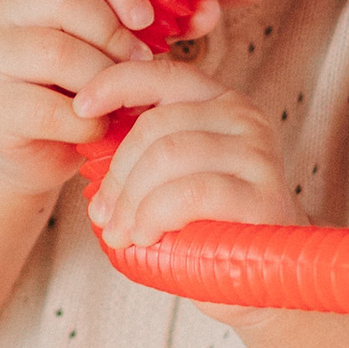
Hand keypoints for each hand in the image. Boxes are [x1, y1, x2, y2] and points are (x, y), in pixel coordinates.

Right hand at [0, 0, 157, 192]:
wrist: (23, 152)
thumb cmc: (74, 90)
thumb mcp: (109, 48)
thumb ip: (153, 24)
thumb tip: (208, 9)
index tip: (147, 18)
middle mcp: (4, 9)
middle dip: (116, 34)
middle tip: (139, 64)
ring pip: (57, 53)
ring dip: (104, 81)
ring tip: (119, 101)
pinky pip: (48, 110)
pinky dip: (85, 125)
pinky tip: (94, 130)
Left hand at [76, 63, 296, 261]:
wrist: (267, 273)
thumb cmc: (213, 222)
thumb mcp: (177, 175)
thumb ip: (147, 149)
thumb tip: (88, 138)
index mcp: (218, 102)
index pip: (161, 75)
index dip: (114, 84)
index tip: (81, 107)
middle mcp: (243, 117)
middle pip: (156, 126)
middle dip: (117, 174)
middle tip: (104, 215)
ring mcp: (257, 154)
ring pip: (169, 156)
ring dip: (132, 200)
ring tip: (122, 233)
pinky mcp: (263, 195)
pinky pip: (190, 193)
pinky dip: (156, 215)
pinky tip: (147, 236)